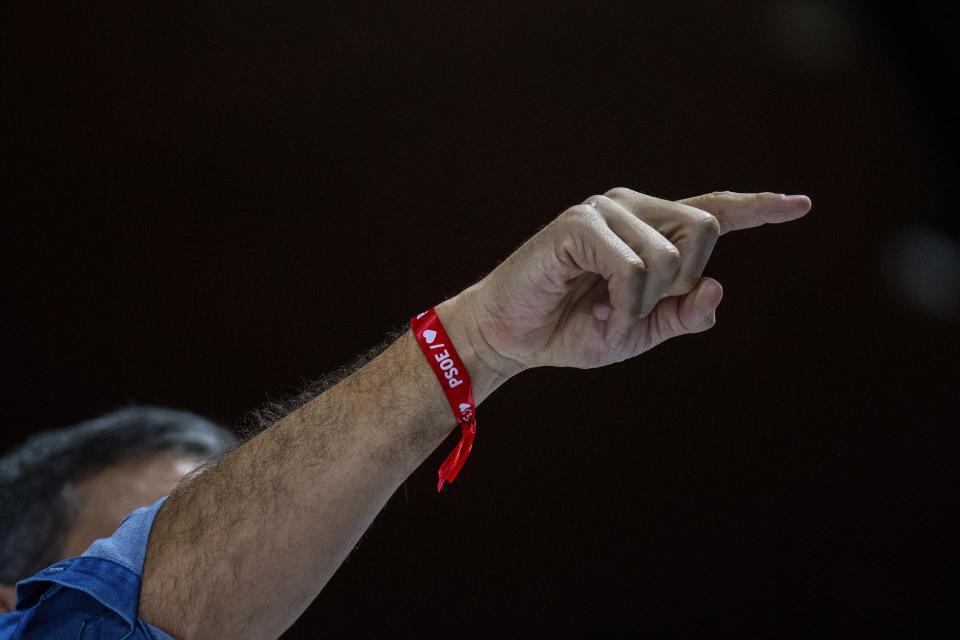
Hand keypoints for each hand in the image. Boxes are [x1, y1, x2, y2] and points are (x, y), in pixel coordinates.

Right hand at [452, 188, 810, 378]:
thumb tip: (716, 285)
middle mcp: (631, 209)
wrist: (511, 338)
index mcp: (649, 230)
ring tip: (605, 313)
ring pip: (669, 255)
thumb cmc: (572, 330)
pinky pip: (633, 267)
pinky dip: (623, 302)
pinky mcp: (578, 225)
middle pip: (705, 230)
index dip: (759, 209)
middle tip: (638, 310)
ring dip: (642, 304)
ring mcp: (604, 212)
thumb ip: (683, 314)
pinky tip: (599, 309)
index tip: (802, 205)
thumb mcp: (639, 332)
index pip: (712, 212)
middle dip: (682, 282)